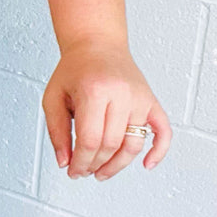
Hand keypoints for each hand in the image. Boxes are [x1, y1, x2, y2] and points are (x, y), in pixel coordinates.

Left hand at [42, 39, 171, 179]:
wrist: (97, 44)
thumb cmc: (75, 70)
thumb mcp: (53, 97)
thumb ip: (56, 132)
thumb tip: (65, 163)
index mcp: (94, 90)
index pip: (90, 140)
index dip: (81, 162)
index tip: (73, 171)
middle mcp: (121, 93)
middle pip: (111, 144)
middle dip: (95, 164)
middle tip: (83, 171)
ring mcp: (140, 97)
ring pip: (133, 143)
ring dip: (118, 165)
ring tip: (102, 172)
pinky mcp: (151, 100)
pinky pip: (163, 131)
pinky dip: (159, 151)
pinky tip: (146, 164)